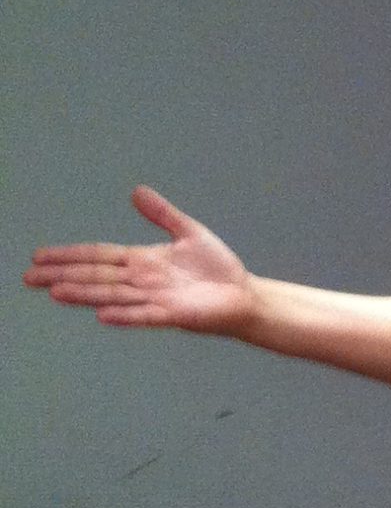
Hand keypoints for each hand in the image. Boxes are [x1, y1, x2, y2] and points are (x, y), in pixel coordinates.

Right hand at [23, 186, 256, 333]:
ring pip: (112, 295)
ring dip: (84, 294)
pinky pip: (144, 315)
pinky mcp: (173, 315)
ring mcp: (155, 299)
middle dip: (63, 275)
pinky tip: (103, 315)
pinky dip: (125, 315)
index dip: (70, 255)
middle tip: (29, 277)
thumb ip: (162, 214)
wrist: (244, 295)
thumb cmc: (217, 268)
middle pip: (96, 276)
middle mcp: (142, 281)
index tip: (39, 256)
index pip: (98, 256)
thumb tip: (136, 191)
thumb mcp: (189, 232)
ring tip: (55, 292)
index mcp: (142, 261)